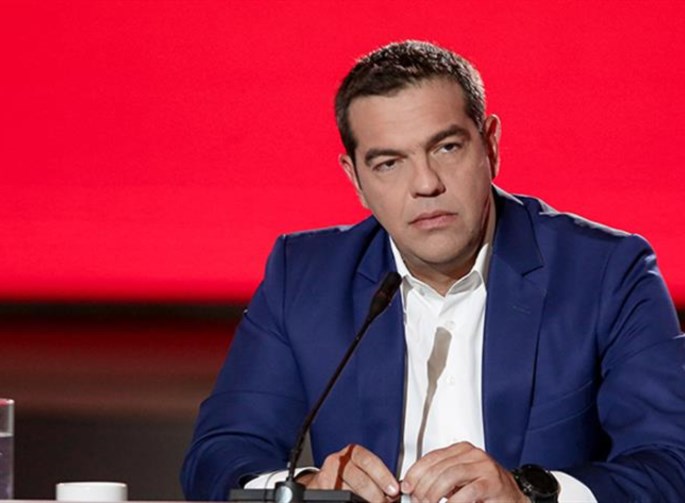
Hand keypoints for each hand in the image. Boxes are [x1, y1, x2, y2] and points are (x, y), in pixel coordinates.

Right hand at [299, 444, 399, 501]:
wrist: (327, 481)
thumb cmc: (351, 477)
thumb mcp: (363, 471)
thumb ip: (377, 478)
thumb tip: (393, 492)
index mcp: (353, 453)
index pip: (368, 461)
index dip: (383, 476)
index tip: (393, 489)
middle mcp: (338, 461)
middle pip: (359, 478)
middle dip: (375, 494)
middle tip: (384, 502)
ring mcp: (327, 474)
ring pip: (348, 491)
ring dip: (361, 501)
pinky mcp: (320, 486)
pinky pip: (336, 497)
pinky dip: (347, 502)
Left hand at [401, 442, 525, 502]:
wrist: (513, 498)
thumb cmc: (484, 490)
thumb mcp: (458, 481)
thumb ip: (439, 478)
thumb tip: (414, 486)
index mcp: (461, 450)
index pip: (432, 457)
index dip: (416, 472)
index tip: (407, 486)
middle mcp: (473, 454)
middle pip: (438, 467)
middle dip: (423, 486)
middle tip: (418, 500)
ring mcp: (484, 466)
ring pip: (450, 476)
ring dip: (435, 493)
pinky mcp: (492, 482)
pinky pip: (468, 491)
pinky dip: (454, 502)